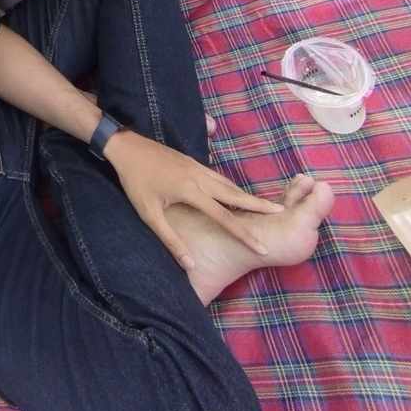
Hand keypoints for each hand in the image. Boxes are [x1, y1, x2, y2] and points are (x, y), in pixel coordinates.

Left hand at [102, 130, 281, 271]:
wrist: (126, 146)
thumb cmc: (135, 182)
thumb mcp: (149, 214)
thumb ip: (171, 240)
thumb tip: (191, 264)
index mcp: (191, 191)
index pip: (224, 217)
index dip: (245, 235)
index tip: (264, 247)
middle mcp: (200, 177)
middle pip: (236, 195)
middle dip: (260, 206)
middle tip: (284, 214)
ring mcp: (197, 166)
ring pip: (228, 184)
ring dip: (248, 196)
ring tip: (267, 207)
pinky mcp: (192, 162)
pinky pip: (219, 177)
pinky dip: (233, 187)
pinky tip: (236, 193)